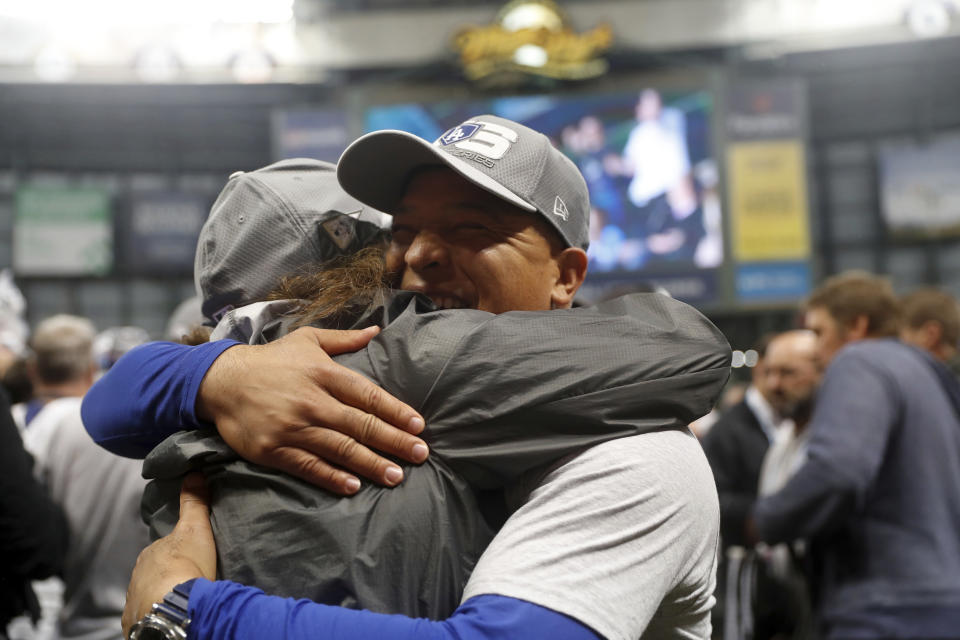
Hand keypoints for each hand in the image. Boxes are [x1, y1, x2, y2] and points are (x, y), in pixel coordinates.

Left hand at [122, 473, 215, 637]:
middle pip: (154, 574)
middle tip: (190, 580)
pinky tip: (170, 615)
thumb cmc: (186, 565)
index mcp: (148, 554)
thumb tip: (194, 472)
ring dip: (162, 596)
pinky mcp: (135, 623)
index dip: (176, 554)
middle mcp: (136, 577)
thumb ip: (194, 501)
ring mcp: (134, 602)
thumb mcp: (195, 527)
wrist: (176, 608)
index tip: (190, 559)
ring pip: (149, 596)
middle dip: (167, 577)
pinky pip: (146, 616)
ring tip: (183, 600)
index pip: (162, 551)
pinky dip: (156, 614)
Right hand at [196, 326, 428, 494]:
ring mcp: (293, 428)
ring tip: (397, 476)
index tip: (419, 426)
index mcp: (324, 373)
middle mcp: (312, 401)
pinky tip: (354, 485)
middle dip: (394, 441)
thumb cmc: (271, 360)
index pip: (368, 395)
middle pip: (361, 425)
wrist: (221, 381)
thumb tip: (376, 331)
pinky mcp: (275, 450)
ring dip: (371, 464)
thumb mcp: (307, 340)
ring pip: (340, 449)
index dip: (396, 412)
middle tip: (421, 455)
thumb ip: (344, 339)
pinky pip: (310, 466)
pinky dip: (333, 477)